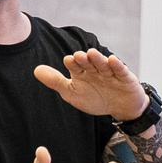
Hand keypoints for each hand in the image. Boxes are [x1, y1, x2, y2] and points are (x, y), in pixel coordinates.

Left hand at [32, 49, 147, 122]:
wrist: (120, 108)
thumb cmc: (95, 98)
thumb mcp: (72, 93)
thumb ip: (55, 82)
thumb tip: (35, 70)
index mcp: (82, 72)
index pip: (75, 66)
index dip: (72, 63)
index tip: (68, 60)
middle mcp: (96, 69)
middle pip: (89, 63)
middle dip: (84, 59)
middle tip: (78, 55)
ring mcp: (111, 73)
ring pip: (103, 65)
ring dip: (98, 59)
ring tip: (91, 54)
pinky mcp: (125, 78)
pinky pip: (121, 70)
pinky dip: (117, 65)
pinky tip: (112, 60)